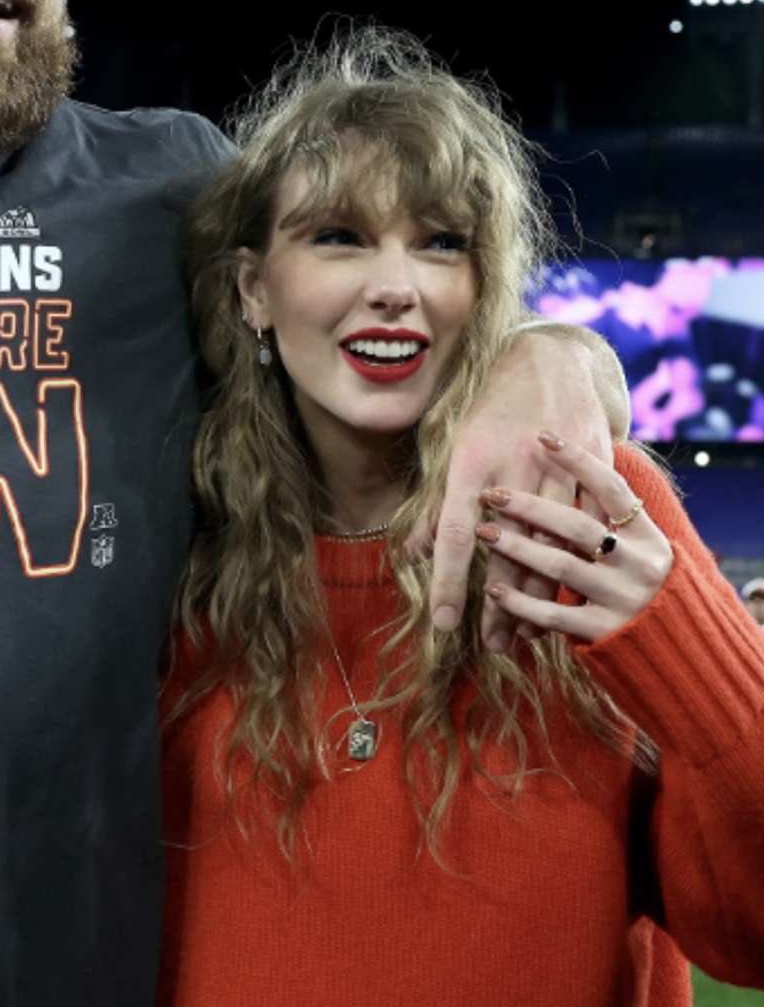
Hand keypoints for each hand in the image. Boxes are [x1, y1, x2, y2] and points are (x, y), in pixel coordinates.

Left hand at [426, 328, 614, 651]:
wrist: (549, 360)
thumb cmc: (489, 410)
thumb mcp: (454, 449)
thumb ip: (437, 505)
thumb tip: (414, 554)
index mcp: (471, 464)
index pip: (455, 535)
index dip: (449, 582)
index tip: (445, 624)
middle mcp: (513, 468)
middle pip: (507, 551)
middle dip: (500, 604)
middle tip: (492, 646)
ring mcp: (556, 469)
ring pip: (551, 546)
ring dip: (538, 595)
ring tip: (524, 635)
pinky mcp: (592, 468)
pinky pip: (586, 529)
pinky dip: (575, 566)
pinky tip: (565, 599)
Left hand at [476, 432, 674, 643]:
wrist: (678, 649)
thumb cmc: (637, 586)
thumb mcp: (636, 549)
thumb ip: (604, 520)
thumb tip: (557, 474)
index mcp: (647, 536)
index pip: (612, 488)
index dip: (579, 460)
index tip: (543, 435)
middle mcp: (640, 564)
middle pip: (578, 527)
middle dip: (531, 508)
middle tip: (492, 494)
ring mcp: (624, 598)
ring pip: (562, 567)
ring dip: (518, 549)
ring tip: (483, 533)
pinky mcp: (606, 632)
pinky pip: (555, 615)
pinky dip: (521, 602)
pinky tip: (494, 590)